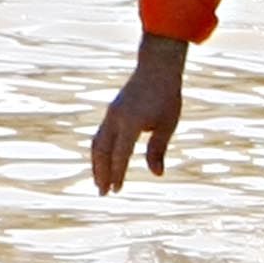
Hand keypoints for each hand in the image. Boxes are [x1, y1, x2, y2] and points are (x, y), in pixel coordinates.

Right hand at [90, 37, 190, 192]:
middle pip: (102, 151)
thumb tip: (157, 174)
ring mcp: (110, 115)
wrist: (156, 70)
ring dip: (96, 164)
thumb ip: (158, 150)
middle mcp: (116, 119)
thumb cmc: (167, 98)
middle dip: (101, 173)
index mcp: (131, 123)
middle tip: (103, 192)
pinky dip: (98, 152)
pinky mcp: (111, 113)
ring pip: (97, 144)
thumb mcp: (167, 125)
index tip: (116, 190)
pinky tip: (102, 162)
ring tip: (99, 182)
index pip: (120, 154)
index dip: (117, 173)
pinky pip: (100, 136)